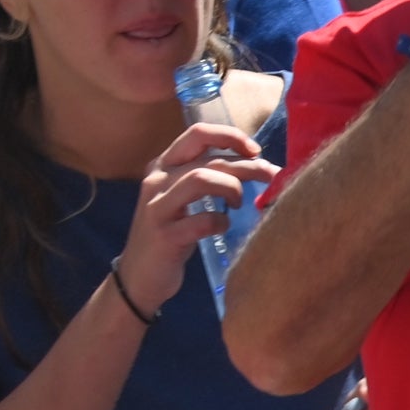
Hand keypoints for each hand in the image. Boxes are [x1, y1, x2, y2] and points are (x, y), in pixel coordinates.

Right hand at [117, 116, 275, 316]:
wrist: (139, 274)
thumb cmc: (170, 232)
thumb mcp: (181, 198)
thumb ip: (207, 178)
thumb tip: (258, 165)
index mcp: (162, 166)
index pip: (196, 134)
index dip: (230, 136)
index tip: (255, 151)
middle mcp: (156, 180)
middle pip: (206, 158)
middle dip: (246, 165)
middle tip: (270, 177)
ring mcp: (157, 206)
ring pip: (200, 178)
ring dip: (232, 188)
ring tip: (240, 203)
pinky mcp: (165, 234)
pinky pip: (201, 220)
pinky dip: (220, 221)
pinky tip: (222, 227)